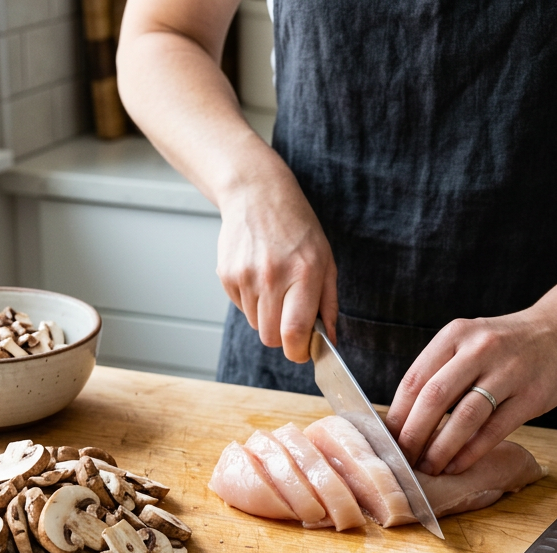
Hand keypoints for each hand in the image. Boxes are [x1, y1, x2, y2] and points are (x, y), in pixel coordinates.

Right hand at [216, 173, 337, 361]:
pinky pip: (241, 308)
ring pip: (256, 325)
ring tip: (275, 286)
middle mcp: (272, 277)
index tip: (303, 350)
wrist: (257, 195)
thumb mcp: (325, 261)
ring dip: (267, 316)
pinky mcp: (227, 276)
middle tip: (291, 318)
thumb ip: (328, 305)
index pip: (294, 332)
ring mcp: (245, 276)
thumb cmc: (297, 228)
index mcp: (303, 274)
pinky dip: (252, 302)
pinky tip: (259, 277)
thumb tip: (329, 341)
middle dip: (283, 337)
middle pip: (271, 338)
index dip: (298, 351)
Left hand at [385, 308, 556, 475]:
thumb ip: (440, 372)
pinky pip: (494, 430)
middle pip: (434, 398)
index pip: (415, 379)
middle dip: (413, 436)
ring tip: (429, 468)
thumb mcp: (468, 342)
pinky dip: (471, 452)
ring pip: (464, 417)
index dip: (398, 414)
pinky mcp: (532, 396)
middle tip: (404, 460)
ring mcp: (509, 372)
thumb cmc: (506, 344)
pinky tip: (457, 464)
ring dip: (441, 448)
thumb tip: (404, 419)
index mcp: (456, 335)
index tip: (387, 440)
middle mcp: (480, 349)